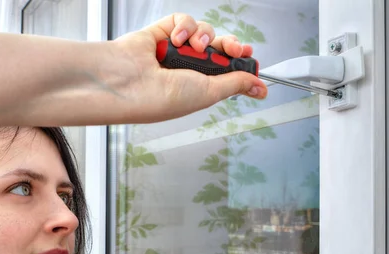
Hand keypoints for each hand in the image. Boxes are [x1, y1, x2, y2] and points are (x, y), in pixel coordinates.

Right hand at [111, 13, 267, 122]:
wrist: (129, 82)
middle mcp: (188, 69)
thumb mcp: (209, 93)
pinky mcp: (163, 32)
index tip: (248, 57)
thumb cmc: (161, 97)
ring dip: (203, 37)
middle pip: (220, 48)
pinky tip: (176, 39)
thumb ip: (235, 84)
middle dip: (229, 46)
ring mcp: (176, 51)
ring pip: (204, 32)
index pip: (228, 71)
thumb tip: (259, 87)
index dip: (241, 62)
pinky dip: (185, 26)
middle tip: (232, 49)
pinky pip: (185, 20)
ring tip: (192, 47)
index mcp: (199, 87)